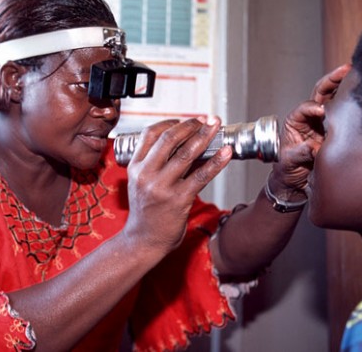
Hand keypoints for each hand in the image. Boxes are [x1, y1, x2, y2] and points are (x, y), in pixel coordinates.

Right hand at [123, 117, 231, 252]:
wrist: (143, 241)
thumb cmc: (146, 211)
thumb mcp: (141, 182)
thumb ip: (156, 163)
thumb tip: (187, 142)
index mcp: (134, 166)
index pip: (150, 134)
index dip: (172, 122)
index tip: (188, 120)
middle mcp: (145, 174)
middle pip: (169, 139)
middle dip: (191, 125)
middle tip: (206, 120)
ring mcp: (161, 187)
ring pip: (186, 154)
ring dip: (205, 137)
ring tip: (217, 127)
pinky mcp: (178, 200)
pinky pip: (201, 176)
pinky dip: (216, 162)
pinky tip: (226, 153)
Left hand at [272, 64, 349, 192]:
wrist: (294, 181)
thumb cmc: (287, 169)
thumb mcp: (289, 161)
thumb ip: (300, 153)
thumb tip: (314, 147)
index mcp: (294, 121)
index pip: (305, 108)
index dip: (312, 108)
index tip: (321, 111)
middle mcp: (309, 117)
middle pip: (321, 93)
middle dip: (333, 79)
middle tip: (346, 69)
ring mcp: (323, 121)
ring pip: (334, 98)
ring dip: (344, 85)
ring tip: (356, 74)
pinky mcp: (335, 129)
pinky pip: (344, 112)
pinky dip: (352, 102)